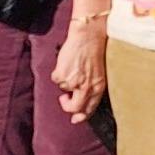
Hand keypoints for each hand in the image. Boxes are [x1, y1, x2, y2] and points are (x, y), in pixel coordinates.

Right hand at [53, 0, 110, 122]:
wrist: (87, 35)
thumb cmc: (93, 51)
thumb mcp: (98, 72)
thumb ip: (91, 87)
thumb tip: (77, 108)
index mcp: (98, 87)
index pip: (90, 109)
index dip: (82, 116)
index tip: (75, 119)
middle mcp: (87, 87)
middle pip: (74, 108)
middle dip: (67, 106)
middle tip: (64, 98)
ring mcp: (74, 82)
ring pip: (63, 89)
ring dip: (64, 80)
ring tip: (71, 66)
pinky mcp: (62, 75)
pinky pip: (56, 80)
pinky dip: (58, 72)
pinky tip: (65, 62)